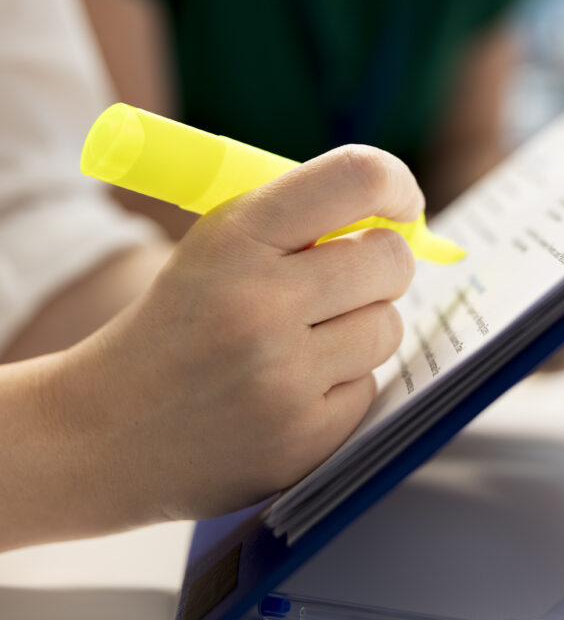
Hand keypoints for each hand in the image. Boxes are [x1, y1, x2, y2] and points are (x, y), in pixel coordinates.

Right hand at [41, 145, 421, 532]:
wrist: (107, 430)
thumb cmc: (179, 320)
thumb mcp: (216, 244)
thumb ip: (298, 217)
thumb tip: (399, 216)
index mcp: (237, 236)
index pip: (358, 178)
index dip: (397, 185)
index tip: (400, 204)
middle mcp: (262, 304)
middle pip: (389, 259)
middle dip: (381, 262)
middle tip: (351, 275)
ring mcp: (284, 378)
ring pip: (387, 327)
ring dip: (361, 326)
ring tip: (304, 339)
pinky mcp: (304, 440)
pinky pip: (368, 388)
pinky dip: (341, 384)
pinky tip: (290, 388)